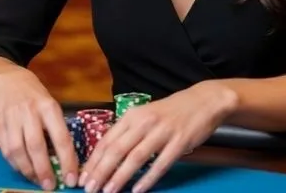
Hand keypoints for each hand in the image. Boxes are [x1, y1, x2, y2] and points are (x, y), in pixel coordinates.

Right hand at [0, 67, 78, 190]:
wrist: (9, 82)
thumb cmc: (36, 98)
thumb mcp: (52, 106)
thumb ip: (57, 129)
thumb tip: (65, 160)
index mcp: (49, 107)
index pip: (61, 138)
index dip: (67, 161)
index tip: (71, 179)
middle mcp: (30, 113)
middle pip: (36, 146)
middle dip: (44, 170)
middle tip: (50, 187)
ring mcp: (12, 119)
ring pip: (17, 151)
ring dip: (28, 170)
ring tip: (37, 181)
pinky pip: (5, 151)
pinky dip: (15, 164)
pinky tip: (24, 170)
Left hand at [80, 81, 237, 192]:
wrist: (203, 101)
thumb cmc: (171, 112)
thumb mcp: (145, 116)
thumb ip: (128, 133)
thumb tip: (107, 156)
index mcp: (133, 115)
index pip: (107, 140)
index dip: (93, 161)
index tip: (82, 177)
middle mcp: (145, 122)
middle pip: (117, 150)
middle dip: (100, 172)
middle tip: (90, 189)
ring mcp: (163, 131)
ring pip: (136, 157)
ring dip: (120, 177)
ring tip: (108, 192)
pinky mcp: (179, 141)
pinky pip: (161, 163)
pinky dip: (148, 178)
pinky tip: (138, 190)